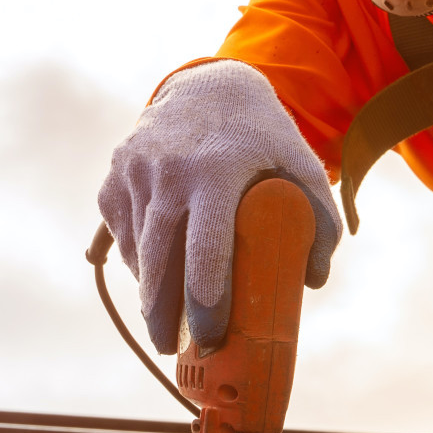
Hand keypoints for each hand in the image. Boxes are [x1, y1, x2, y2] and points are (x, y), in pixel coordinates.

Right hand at [97, 60, 340, 352]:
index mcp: (217, 171)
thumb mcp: (300, 163)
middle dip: (162, 315)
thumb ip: (319, 217)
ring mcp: (135, 174)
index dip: (205, 303)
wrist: (207, 84)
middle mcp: (169, 171)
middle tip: (172, 348)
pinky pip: (122, 235)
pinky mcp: (114, 179)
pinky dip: (137, 260)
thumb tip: (312, 280)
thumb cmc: (260, 135)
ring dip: (150, 290)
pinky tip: (153, 275)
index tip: (209, 336)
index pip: (206, 252)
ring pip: (138, 253)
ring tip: (166, 315)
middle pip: (160, 263)